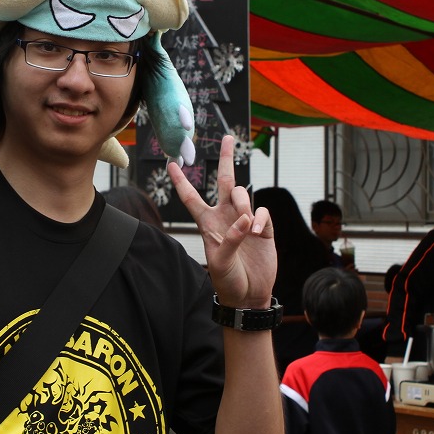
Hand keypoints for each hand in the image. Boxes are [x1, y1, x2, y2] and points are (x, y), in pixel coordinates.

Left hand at [169, 135, 274, 308]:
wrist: (249, 295)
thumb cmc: (228, 280)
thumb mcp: (220, 263)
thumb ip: (229, 240)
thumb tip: (243, 220)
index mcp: (207, 223)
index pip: (191, 197)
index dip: (181, 181)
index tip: (170, 162)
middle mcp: (225, 216)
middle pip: (224, 181)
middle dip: (226, 159)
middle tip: (227, 138)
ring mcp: (245, 220)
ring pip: (243, 194)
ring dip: (243, 205)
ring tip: (246, 227)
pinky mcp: (263, 228)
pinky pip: (262, 210)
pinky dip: (259, 217)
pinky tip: (256, 231)